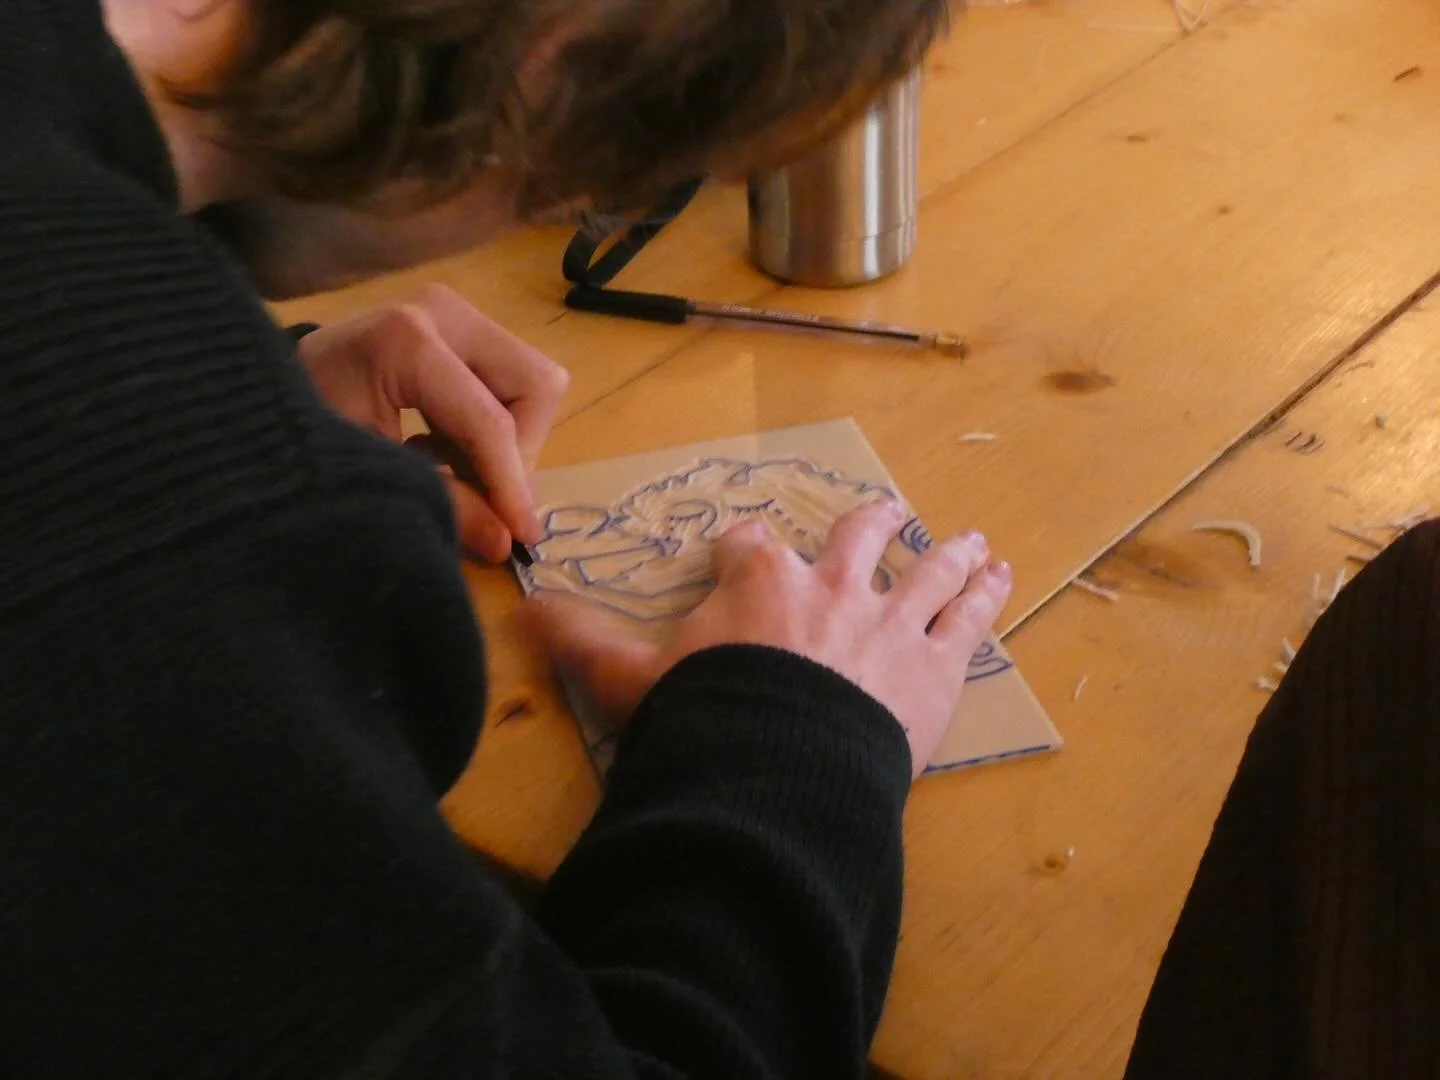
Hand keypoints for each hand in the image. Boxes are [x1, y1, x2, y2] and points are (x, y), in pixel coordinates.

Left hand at [294, 285, 569, 559]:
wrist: (256, 393)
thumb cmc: (295, 435)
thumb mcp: (365, 474)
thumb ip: (440, 504)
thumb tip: (506, 542)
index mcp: (407, 339)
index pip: (489, 421)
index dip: (512, 484)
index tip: (524, 536)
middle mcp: (442, 311)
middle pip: (534, 386)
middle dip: (519, 451)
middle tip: (486, 497)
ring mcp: (454, 312)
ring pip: (532, 385)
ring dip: (507, 441)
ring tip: (454, 471)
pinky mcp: (458, 326)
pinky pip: (509, 383)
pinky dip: (489, 427)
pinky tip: (442, 450)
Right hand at [523, 500, 1012, 777]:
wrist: (780, 763)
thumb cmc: (706, 715)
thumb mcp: (631, 679)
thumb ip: (582, 643)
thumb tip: (519, 612)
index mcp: (759, 581)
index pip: (751, 546)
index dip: (747, 549)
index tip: (745, 553)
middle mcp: (830, 584)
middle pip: (855, 537)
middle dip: (868, 525)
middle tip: (883, 513)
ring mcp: (887, 619)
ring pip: (925, 570)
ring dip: (947, 553)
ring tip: (971, 542)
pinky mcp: (932, 662)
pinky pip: (965, 617)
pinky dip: (983, 595)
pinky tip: (999, 576)